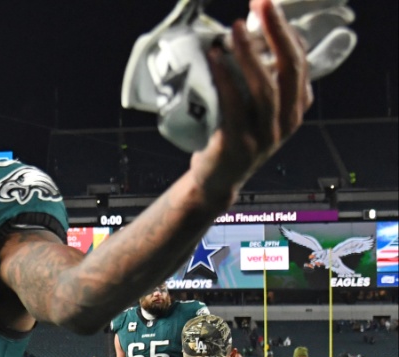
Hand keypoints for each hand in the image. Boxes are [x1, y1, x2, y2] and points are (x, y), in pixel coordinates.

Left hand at [188, 0, 311, 204]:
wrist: (217, 179)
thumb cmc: (235, 136)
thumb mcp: (258, 108)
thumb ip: (263, 81)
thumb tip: (249, 37)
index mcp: (296, 107)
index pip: (301, 62)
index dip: (287, 32)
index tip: (270, 6)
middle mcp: (286, 120)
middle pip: (289, 69)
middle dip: (276, 32)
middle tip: (262, 5)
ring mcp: (265, 135)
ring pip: (265, 88)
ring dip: (249, 54)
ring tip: (233, 30)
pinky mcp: (239, 144)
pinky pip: (234, 107)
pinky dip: (226, 80)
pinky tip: (216, 60)